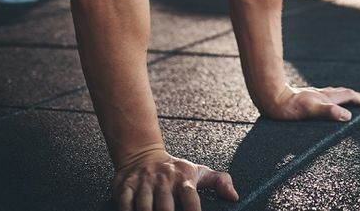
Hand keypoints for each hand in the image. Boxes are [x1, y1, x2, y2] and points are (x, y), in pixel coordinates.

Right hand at [110, 148, 237, 210]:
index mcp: (184, 178)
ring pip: (145, 208)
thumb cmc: (175, 169)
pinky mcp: (125, 186)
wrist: (142, 154)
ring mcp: (144, 183)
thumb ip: (220, 182)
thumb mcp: (199, 172)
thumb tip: (235, 197)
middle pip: (165, 208)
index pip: (190, 198)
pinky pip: (126, 204)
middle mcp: (164, 180)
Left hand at [263, 84, 359, 121]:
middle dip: (356, 97)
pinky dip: (330, 99)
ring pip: (332, 94)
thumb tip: (348, 115)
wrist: (270, 98)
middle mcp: (320, 94)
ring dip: (344, 96)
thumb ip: (329, 112)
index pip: (347, 96)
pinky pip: (322, 97)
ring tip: (350, 100)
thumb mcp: (310, 110)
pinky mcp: (303, 99)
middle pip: (342, 93)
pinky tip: (323, 103)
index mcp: (325, 97)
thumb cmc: (289, 107)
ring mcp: (312, 95)